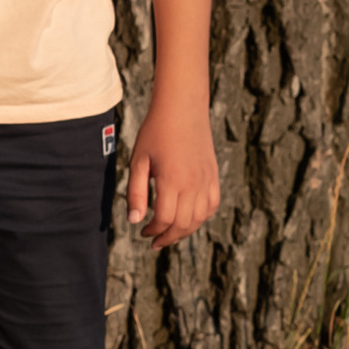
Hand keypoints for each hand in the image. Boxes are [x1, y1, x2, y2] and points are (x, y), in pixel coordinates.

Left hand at [125, 98, 219, 249]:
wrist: (182, 107)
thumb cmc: (155, 132)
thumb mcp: (138, 161)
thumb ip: (137, 193)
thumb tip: (135, 221)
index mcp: (173, 181)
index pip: (165, 219)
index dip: (153, 231)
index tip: (143, 232)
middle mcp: (193, 184)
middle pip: (183, 224)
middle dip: (168, 237)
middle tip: (155, 241)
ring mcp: (207, 180)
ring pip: (199, 218)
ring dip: (184, 230)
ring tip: (170, 233)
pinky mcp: (213, 175)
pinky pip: (212, 205)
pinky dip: (201, 217)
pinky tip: (188, 218)